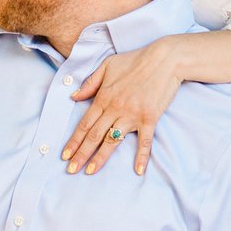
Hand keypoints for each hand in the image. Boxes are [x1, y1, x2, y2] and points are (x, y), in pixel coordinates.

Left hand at [63, 38, 193, 175]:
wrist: (165, 59)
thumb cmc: (136, 60)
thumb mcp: (107, 65)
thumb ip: (90, 83)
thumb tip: (73, 96)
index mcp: (104, 97)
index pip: (85, 124)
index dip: (74, 141)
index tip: (65, 155)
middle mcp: (115, 108)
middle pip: (94, 136)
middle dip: (81, 154)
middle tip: (71, 169)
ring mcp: (132, 114)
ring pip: (113, 140)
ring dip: (100, 158)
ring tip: (90, 172)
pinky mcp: (150, 118)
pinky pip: (145, 141)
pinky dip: (142, 156)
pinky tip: (138, 170)